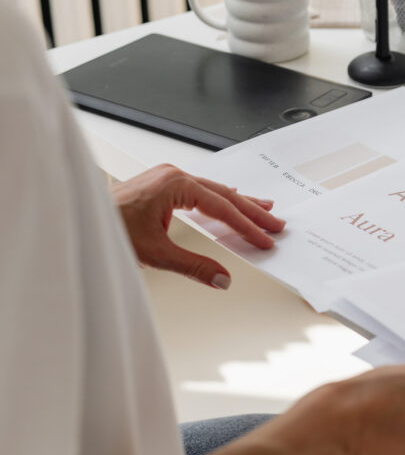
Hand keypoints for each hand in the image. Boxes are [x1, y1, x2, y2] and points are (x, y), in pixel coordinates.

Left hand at [111, 164, 285, 288]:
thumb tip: (222, 278)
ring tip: (264, 209)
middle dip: (252, 211)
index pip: (222, 207)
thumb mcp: (155, 253)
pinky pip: (200, 190)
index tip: (264, 238)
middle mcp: (172, 176)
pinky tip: (230, 199)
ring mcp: (166, 177)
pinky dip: (219, 199)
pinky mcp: (160, 184)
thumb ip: (193, 266)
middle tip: (275, 224)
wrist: (79, 217)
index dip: (247, 226)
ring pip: (214, 191)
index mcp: (175, 185)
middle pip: (224, 195)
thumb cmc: (107, 228)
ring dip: (240, 203)